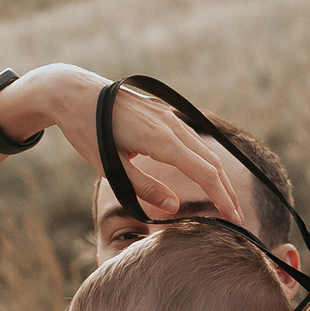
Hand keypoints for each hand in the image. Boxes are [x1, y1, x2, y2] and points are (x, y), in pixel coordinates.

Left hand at [18, 65, 240, 221]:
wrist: (72, 91)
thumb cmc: (86, 130)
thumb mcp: (109, 165)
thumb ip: (142, 187)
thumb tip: (172, 206)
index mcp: (160, 139)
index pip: (203, 172)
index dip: (221, 197)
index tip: (233, 219)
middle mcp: (170, 124)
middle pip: (210, 161)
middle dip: (226, 190)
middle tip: (236, 217)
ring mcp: (168, 116)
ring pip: (203, 149)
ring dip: (216, 176)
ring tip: (225, 200)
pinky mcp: (162, 113)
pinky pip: (191, 139)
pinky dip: (203, 160)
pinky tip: (204, 174)